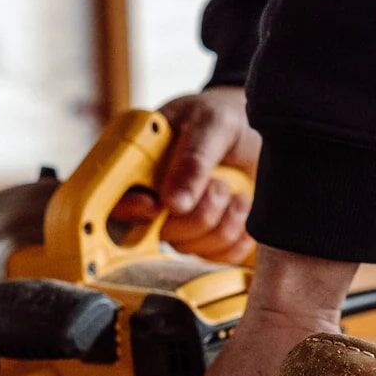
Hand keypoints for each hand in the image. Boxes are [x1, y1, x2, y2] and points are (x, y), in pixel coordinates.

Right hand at [110, 87, 260, 262]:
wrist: (258, 131)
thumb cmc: (224, 118)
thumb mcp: (211, 123)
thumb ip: (193, 158)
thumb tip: (172, 203)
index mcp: (140, 164)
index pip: (117, 200)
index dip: (132, 209)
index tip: (157, 205)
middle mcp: (154, 199)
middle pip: (161, 233)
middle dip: (199, 210)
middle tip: (219, 183)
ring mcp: (180, 223)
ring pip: (192, 247)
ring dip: (224, 221)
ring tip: (234, 191)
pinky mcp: (208, 239)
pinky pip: (218, 257)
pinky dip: (238, 236)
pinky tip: (243, 209)